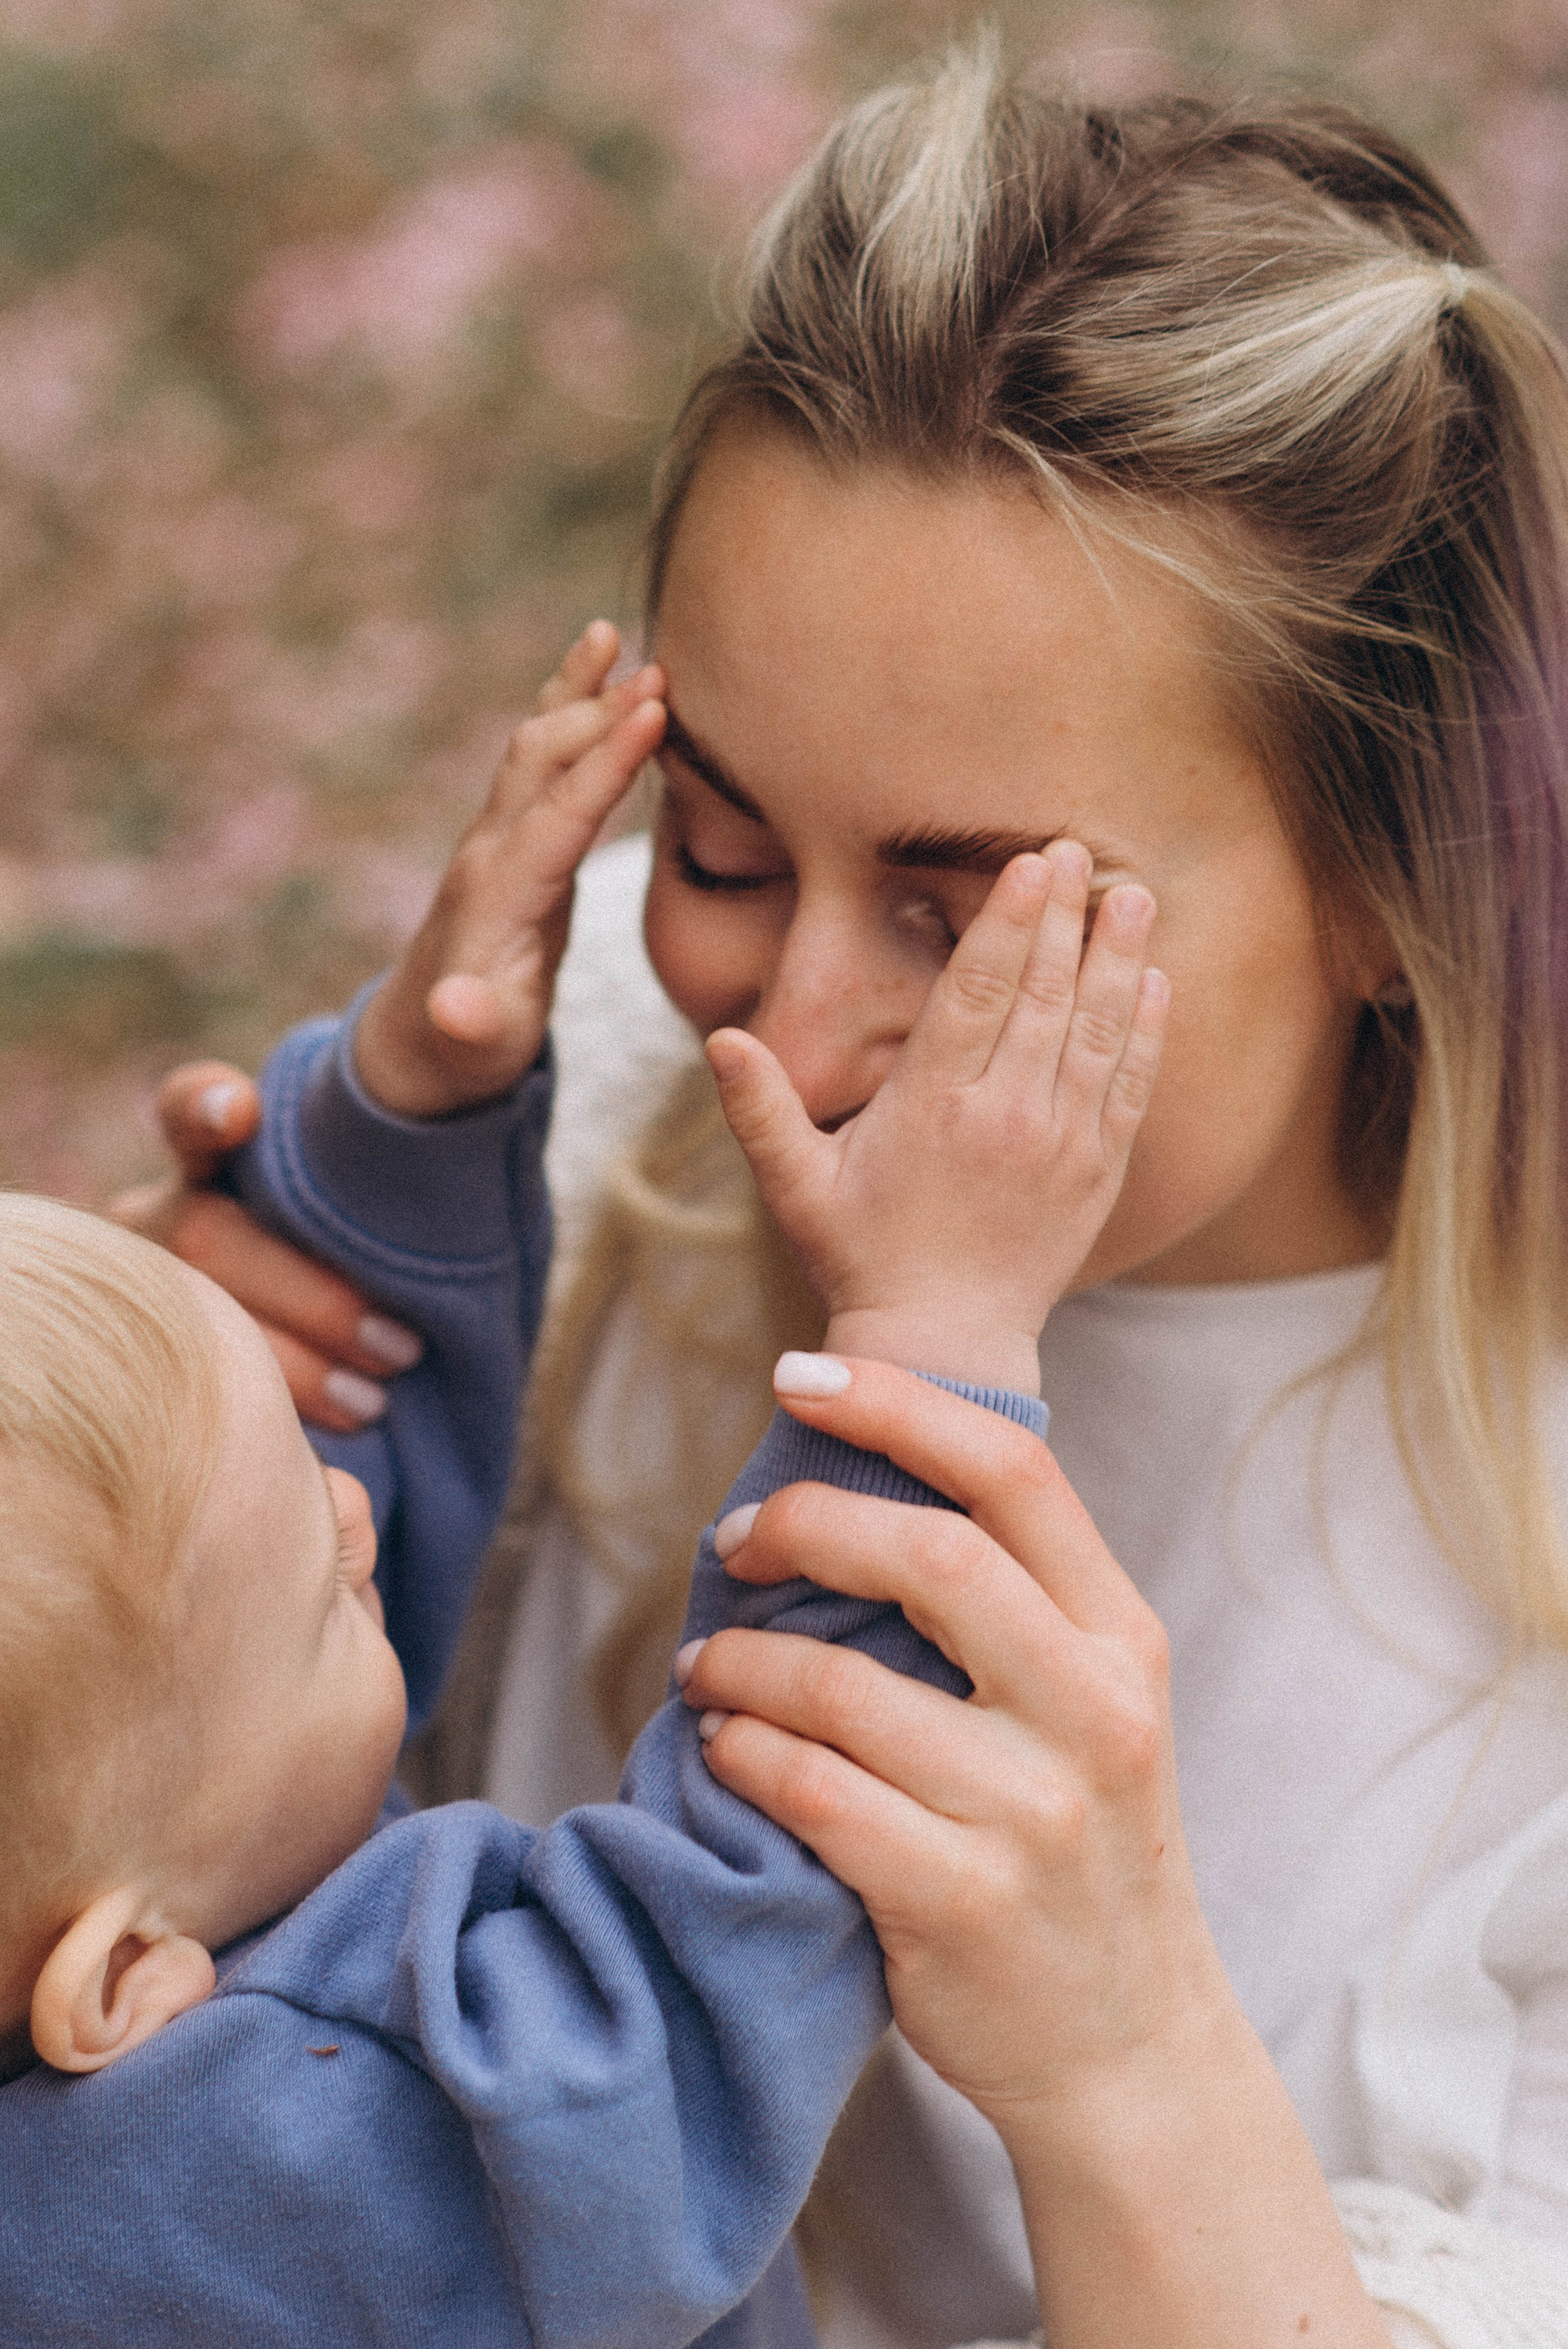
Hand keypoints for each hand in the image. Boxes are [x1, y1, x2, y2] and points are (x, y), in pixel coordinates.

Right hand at [110, 1065, 419, 1433]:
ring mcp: (150, 1295)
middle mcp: (159, 1218)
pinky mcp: (161, 1372)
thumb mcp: (391, 1195)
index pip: (189, 1111)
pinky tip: (318, 1450)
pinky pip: (196, 1403)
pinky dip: (268, 1422)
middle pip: (205, 1237)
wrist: (359, 1357)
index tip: (245, 1109)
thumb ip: (409, 1145)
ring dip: (290, 1364)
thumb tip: (473, 1030)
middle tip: (398, 1345)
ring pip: (196, 1322)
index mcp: (211, 1158)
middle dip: (306, 1293)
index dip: (206, 1108)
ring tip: (374, 1398)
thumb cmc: (379, 1250)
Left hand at [353, 621, 665, 1115]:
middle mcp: (491, 851)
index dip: (604, 763)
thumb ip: (468, 1026)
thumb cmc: (465, 1054)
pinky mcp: (513, 836)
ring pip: (535, 745)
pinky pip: (542, 758)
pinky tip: (599, 666)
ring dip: (575, 691)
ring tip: (611, 633)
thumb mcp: (471, 1050)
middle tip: (663, 670)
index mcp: (497, 896)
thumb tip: (454, 1010)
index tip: (651, 711)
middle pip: (543, 760)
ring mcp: (498, 837)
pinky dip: (568, 707)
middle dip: (597, 711)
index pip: (557, 814)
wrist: (419, 1043)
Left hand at [680, 1363, 1393, 2348]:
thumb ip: (1010, 1605)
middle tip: (731, 1540)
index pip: (1016, 1474)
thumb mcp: (1087, 1708)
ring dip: (746, 1662)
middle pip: (935, 1557)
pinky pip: (816, 1794)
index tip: (799, 1377)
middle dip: (806, 1524)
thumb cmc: (1075, 1849)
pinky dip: (746, 1754)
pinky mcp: (962, 1903)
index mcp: (1120, 1639)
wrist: (1129, 2050)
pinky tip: (723, 1746)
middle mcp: (1094, 1713)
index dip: (900, 1406)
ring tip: (704, 1664)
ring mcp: (1035, 1814)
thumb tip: (858, 1478)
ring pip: (849, 1688)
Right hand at [705, 846, 1165, 1392]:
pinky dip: (1147, 1031)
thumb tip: (722, 1038)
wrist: (942, 1346)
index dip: (1008, 920)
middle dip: (1064, 916)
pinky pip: (1132, 1086)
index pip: (979, 990)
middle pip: (1045, 994)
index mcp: (934, 1105)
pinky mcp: (1099, 1173)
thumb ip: (760, 1109)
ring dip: (1120, 958)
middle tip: (1076, 849)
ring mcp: (1062, 1144)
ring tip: (1132, 895)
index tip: (1029, 863)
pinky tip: (1156, 982)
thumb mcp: (795, 1186)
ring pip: (1100, 1030)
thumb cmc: (858, 1256)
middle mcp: (1006, 1116)